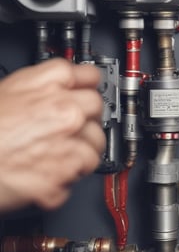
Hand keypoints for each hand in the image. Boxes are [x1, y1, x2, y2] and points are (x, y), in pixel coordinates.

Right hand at [0, 58, 104, 211]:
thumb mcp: (4, 91)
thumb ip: (35, 89)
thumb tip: (54, 91)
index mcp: (46, 83)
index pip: (88, 75)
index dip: (86, 86)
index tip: (85, 93)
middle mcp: (62, 109)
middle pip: (97, 107)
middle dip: (86, 118)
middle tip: (72, 128)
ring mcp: (66, 142)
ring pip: (95, 142)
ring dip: (82, 149)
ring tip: (59, 155)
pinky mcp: (63, 173)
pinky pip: (80, 173)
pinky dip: (67, 176)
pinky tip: (49, 172)